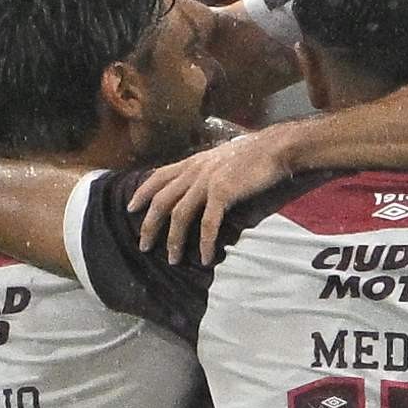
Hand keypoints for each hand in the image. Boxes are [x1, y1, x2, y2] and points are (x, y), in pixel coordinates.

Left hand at [129, 122, 301, 261]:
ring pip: (179, 215)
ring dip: (174, 240)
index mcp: (193, 162)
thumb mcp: (221, 158)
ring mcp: (207, 181)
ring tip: (173, 259)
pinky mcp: (223, 192)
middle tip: (144, 245)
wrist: (277, 148)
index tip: (131, 208)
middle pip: (162, 200)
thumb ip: (207, 172)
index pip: (158, 176)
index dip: (142, 192)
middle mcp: (195, 170)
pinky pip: (208, 223)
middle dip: (150, 225)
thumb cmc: (255, 154)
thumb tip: (201, 193)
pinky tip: (206, 258)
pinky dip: (205, 243)